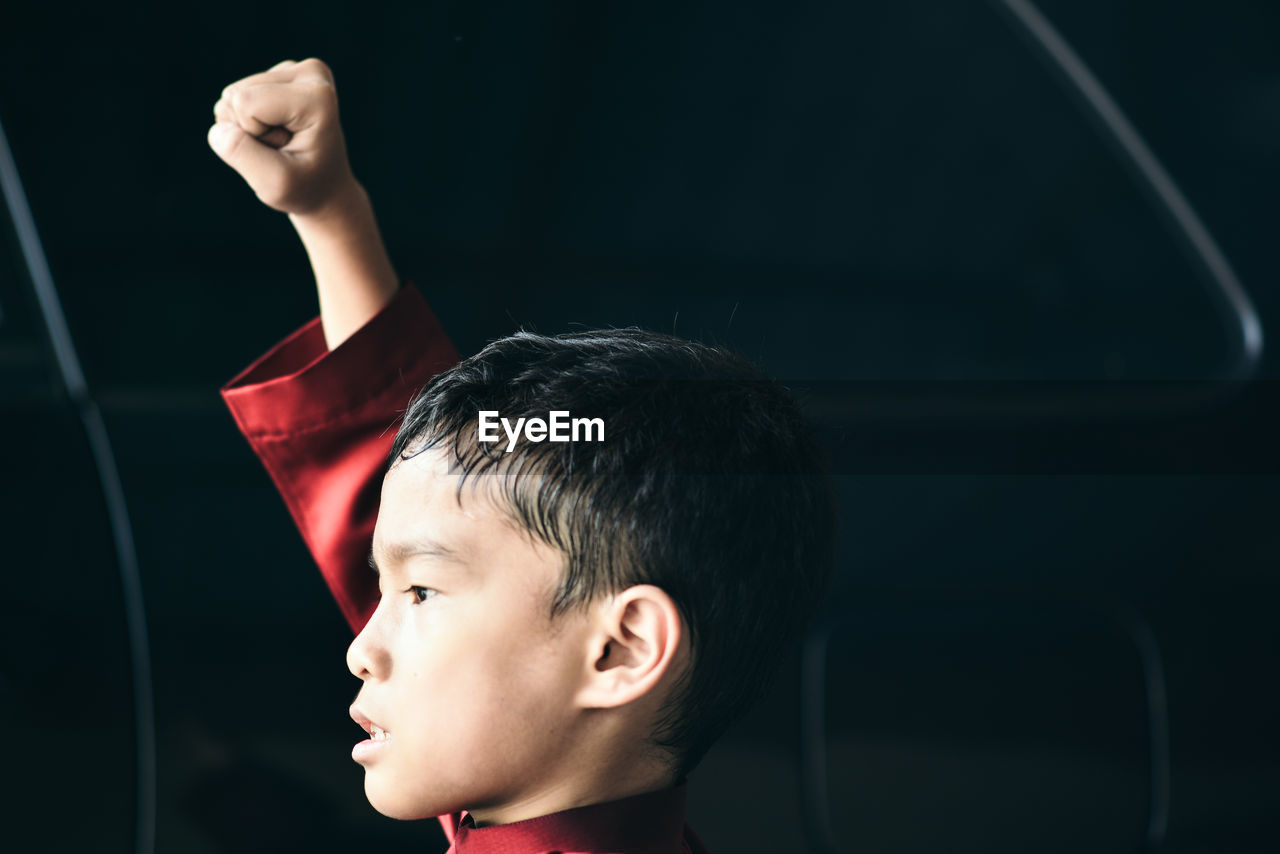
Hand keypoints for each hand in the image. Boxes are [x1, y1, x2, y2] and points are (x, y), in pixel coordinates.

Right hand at [208, 58, 356, 215]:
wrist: (324, 188)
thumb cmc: (304, 188)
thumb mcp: (275, 184)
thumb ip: (242, 154)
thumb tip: (218, 129)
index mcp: (317, 96)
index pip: (245, 103)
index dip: (255, 135)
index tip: (287, 149)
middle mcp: (310, 72)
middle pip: (236, 95)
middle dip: (250, 130)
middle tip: (283, 148)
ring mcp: (295, 70)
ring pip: (232, 95)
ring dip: (248, 127)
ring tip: (282, 142)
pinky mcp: (279, 75)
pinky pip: (235, 96)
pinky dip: (249, 120)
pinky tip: (277, 132)